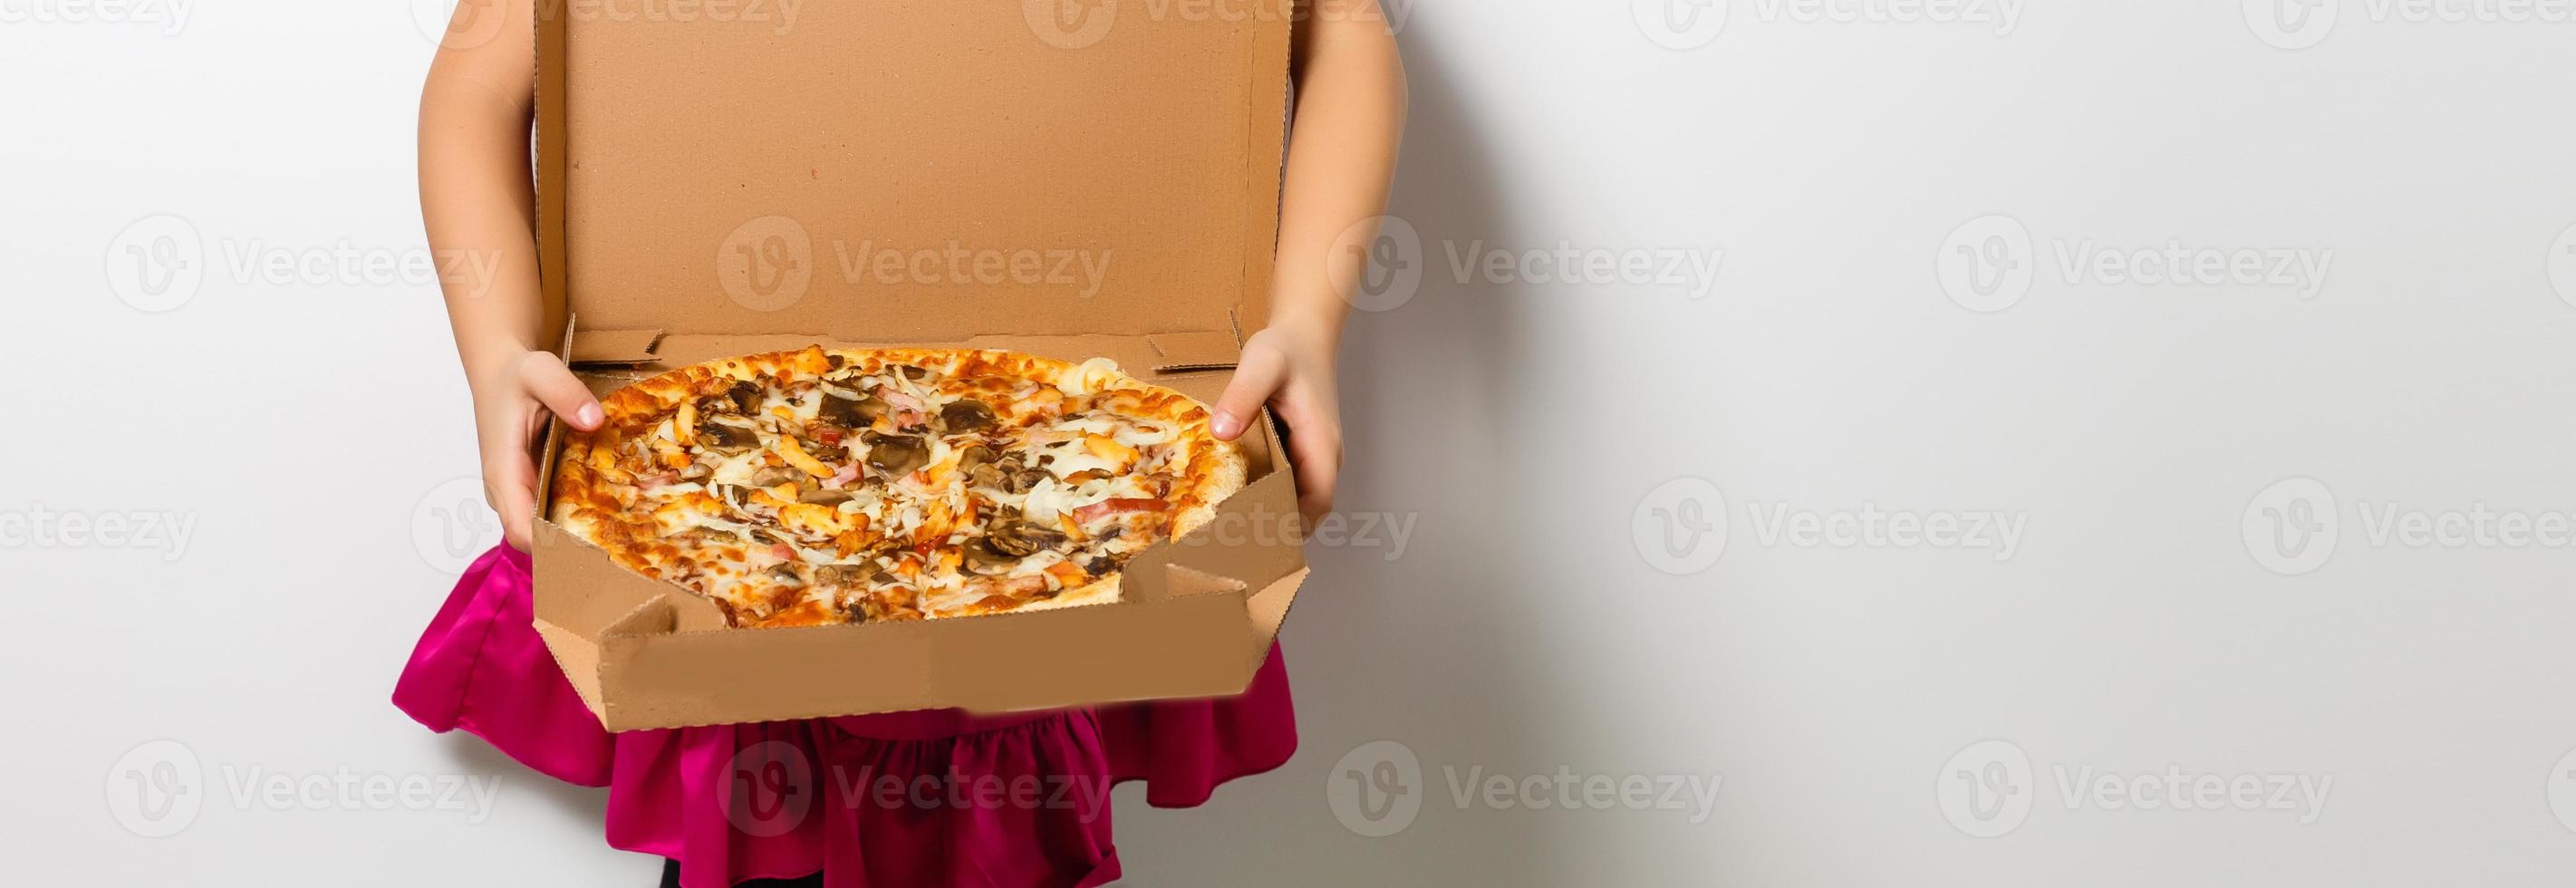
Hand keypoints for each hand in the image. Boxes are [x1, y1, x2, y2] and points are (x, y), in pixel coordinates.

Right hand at [471, 350, 603, 550]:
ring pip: (541, 527)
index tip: (593, 547)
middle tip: (620, 544)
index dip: (552, 546)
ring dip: (574, 531)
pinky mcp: (528, 484)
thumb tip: (594, 421)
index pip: (520, 530)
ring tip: (619, 531)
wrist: (499, 371)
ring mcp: (516, 490)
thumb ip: (565, 393)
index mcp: (504, 471)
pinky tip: (606, 507)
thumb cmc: (515, 374)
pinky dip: (573, 513)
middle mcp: (506, 489)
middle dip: (571, 545)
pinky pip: (548, 510)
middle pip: (533, 538)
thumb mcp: (541, 372)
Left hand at [1210, 323, 1342, 523]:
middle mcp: (1323, 457)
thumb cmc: (1287, 348)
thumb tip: (1222, 432)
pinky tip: (1234, 496)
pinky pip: (1289, 485)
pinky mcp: (1301, 452)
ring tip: (1227, 526)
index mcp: (1321, 444)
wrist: (1305, 333)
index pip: (1317, 503)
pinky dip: (1267, 495)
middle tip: (1230, 539)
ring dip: (1270, 514)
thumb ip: (1243, 395)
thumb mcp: (1261, 363)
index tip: (1252, 534)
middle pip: (1308, 510)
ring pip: (1299, 500)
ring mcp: (1314, 456)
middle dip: (1275, 527)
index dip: (1291, 524)